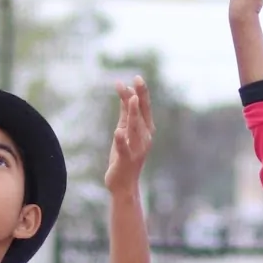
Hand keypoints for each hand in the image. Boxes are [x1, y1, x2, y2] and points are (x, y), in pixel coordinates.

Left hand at [104, 77, 153, 191]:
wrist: (124, 185)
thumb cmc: (124, 157)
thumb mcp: (125, 131)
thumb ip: (126, 113)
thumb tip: (127, 93)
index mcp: (145, 131)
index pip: (144, 108)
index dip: (141, 93)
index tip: (137, 77)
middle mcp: (144, 138)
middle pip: (142, 114)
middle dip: (141, 96)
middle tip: (138, 79)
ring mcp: (136, 149)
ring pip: (135, 128)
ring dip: (134, 113)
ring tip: (132, 98)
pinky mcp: (126, 160)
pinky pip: (124, 148)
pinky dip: (121, 140)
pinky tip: (118, 131)